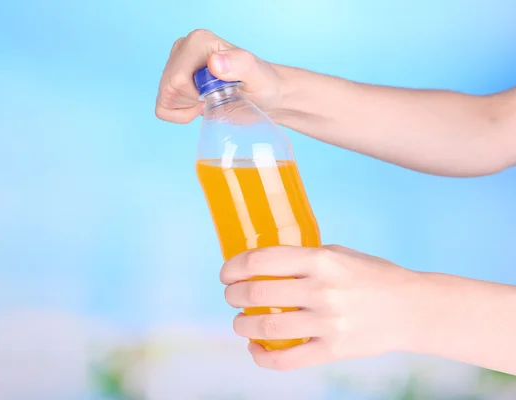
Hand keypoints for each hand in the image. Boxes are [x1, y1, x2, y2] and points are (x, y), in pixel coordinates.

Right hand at [155, 29, 282, 123]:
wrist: (264, 94)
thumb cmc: (262, 85)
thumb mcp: (257, 76)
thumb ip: (240, 65)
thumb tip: (214, 63)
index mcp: (198, 41)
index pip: (178, 82)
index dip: (196, 97)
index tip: (219, 93)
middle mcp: (183, 48)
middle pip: (169, 91)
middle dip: (192, 103)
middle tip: (215, 97)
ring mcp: (175, 62)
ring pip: (165, 99)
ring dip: (188, 108)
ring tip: (210, 100)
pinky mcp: (172, 78)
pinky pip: (162, 107)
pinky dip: (180, 113)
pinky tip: (199, 105)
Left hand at [221, 245, 421, 370]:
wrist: (413, 308)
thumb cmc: (372, 275)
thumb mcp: (340, 254)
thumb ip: (304, 259)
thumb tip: (263, 263)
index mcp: (321, 260)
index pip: (262, 260)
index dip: (234, 267)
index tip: (227, 273)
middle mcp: (322, 290)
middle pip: (257, 293)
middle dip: (233, 296)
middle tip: (231, 296)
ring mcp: (328, 323)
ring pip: (266, 328)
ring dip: (242, 326)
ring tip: (240, 322)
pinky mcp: (334, 350)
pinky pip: (287, 360)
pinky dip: (263, 357)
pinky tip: (256, 349)